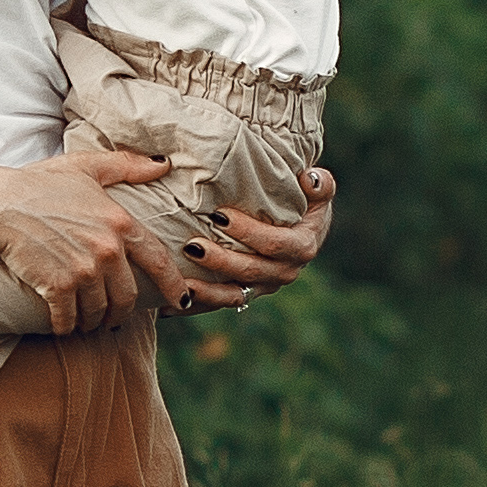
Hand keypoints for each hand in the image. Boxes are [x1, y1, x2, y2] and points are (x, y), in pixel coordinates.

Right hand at [0, 151, 166, 332]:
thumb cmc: (36, 185)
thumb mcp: (84, 167)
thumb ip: (126, 165)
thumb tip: (162, 164)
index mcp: (120, 221)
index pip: (159, 261)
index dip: (174, 286)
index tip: (181, 303)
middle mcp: (107, 248)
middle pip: (127, 296)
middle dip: (121, 312)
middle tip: (113, 319)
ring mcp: (83, 269)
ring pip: (99, 311)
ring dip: (93, 321)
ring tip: (86, 322)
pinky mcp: (57, 286)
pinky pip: (69, 319)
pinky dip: (66, 326)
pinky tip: (62, 325)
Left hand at [158, 165, 336, 312]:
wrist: (302, 226)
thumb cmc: (305, 200)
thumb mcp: (318, 189)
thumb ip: (319, 184)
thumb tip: (309, 179)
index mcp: (302, 247)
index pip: (275, 244)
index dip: (249, 233)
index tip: (219, 216)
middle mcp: (284, 272)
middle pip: (251, 271)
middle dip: (221, 261)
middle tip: (192, 246)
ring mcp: (264, 286)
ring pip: (234, 295)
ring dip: (207, 292)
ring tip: (179, 283)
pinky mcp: (246, 293)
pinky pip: (220, 303)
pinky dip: (195, 306)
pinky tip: (167, 307)